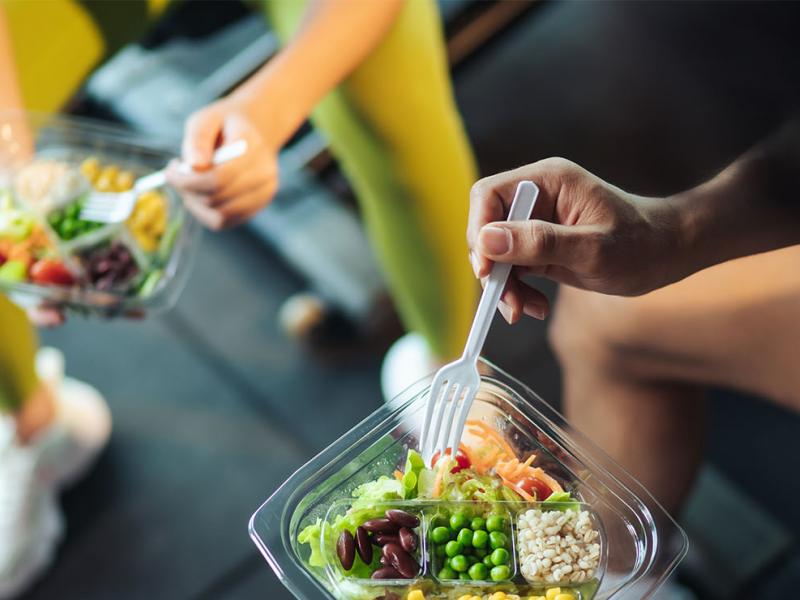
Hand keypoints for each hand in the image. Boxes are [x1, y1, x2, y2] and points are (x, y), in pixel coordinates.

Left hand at [166, 99, 278, 229]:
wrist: (255, 132)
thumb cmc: (225, 125)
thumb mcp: (206, 119)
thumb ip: (198, 139)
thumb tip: (194, 166)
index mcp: (253, 148)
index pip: (219, 177)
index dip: (188, 180)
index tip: (171, 170)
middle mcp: (265, 174)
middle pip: (217, 198)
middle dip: (188, 190)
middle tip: (176, 174)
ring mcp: (263, 194)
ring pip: (220, 216)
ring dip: (195, 203)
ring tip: (188, 184)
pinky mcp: (256, 208)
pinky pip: (224, 222)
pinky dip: (204, 212)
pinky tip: (199, 194)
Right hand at [467, 158, 682, 322]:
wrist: (669, 254)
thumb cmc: (641, 244)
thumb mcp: (592, 249)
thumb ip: (539, 242)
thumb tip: (487, 241)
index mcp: (548, 181)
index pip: (489, 196)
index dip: (479, 231)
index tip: (487, 270)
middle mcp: (537, 197)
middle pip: (487, 227)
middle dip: (493, 268)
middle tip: (507, 301)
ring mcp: (538, 222)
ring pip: (497, 253)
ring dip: (504, 286)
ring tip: (525, 310)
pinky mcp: (541, 245)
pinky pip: (513, 268)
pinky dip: (517, 291)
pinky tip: (535, 307)